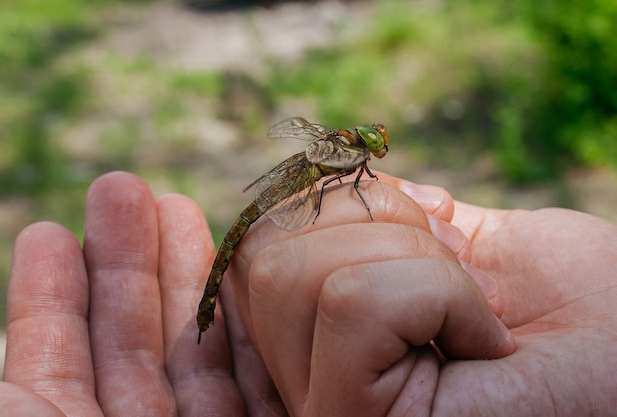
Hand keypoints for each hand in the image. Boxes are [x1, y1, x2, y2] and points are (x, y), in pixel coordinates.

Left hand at [0, 172, 286, 415]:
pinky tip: (246, 274)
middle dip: (128, 260)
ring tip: (175, 202)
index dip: (55, 295)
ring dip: (189, 275)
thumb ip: (5, 399)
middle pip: (133, 342)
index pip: (58, 360)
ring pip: (197, 352)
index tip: (50, 232)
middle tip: (124, 187)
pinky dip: (250, 326)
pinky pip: (262, 378)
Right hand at [229, 172, 616, 415]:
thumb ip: (390, 218)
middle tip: (455, 264)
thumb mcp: (469, 242)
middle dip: (374, 223)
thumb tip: (340, 178)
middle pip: (263, 254)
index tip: (376, 223)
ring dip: (412, 258)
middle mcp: (306, 376)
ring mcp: (325, 402)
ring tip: (472, 306)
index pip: (250, 255)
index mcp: (324, 335)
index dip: (304, 210)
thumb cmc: (575, 305)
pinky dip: (436, 291)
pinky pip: (353, 301)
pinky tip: (482, 339)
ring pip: (293, 271)